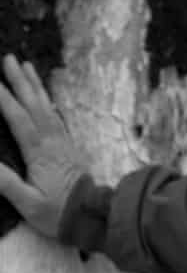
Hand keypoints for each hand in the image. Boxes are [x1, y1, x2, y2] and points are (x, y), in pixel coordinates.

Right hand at [0, 55, 88, 237]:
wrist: (91, 214)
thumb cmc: (58, 212)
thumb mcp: (28, 203)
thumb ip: (7, 183)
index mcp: (39, 151)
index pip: (18, 118)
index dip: (4, 98)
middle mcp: (51, 139)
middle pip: (33, 103)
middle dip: (19, 80)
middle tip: (8, 58)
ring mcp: (61, 139)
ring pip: (45, 105)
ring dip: (34, 84)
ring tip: (25, 65)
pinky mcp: (67, 143)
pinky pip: (54, 114)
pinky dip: (45, 99)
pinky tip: (42, 93)